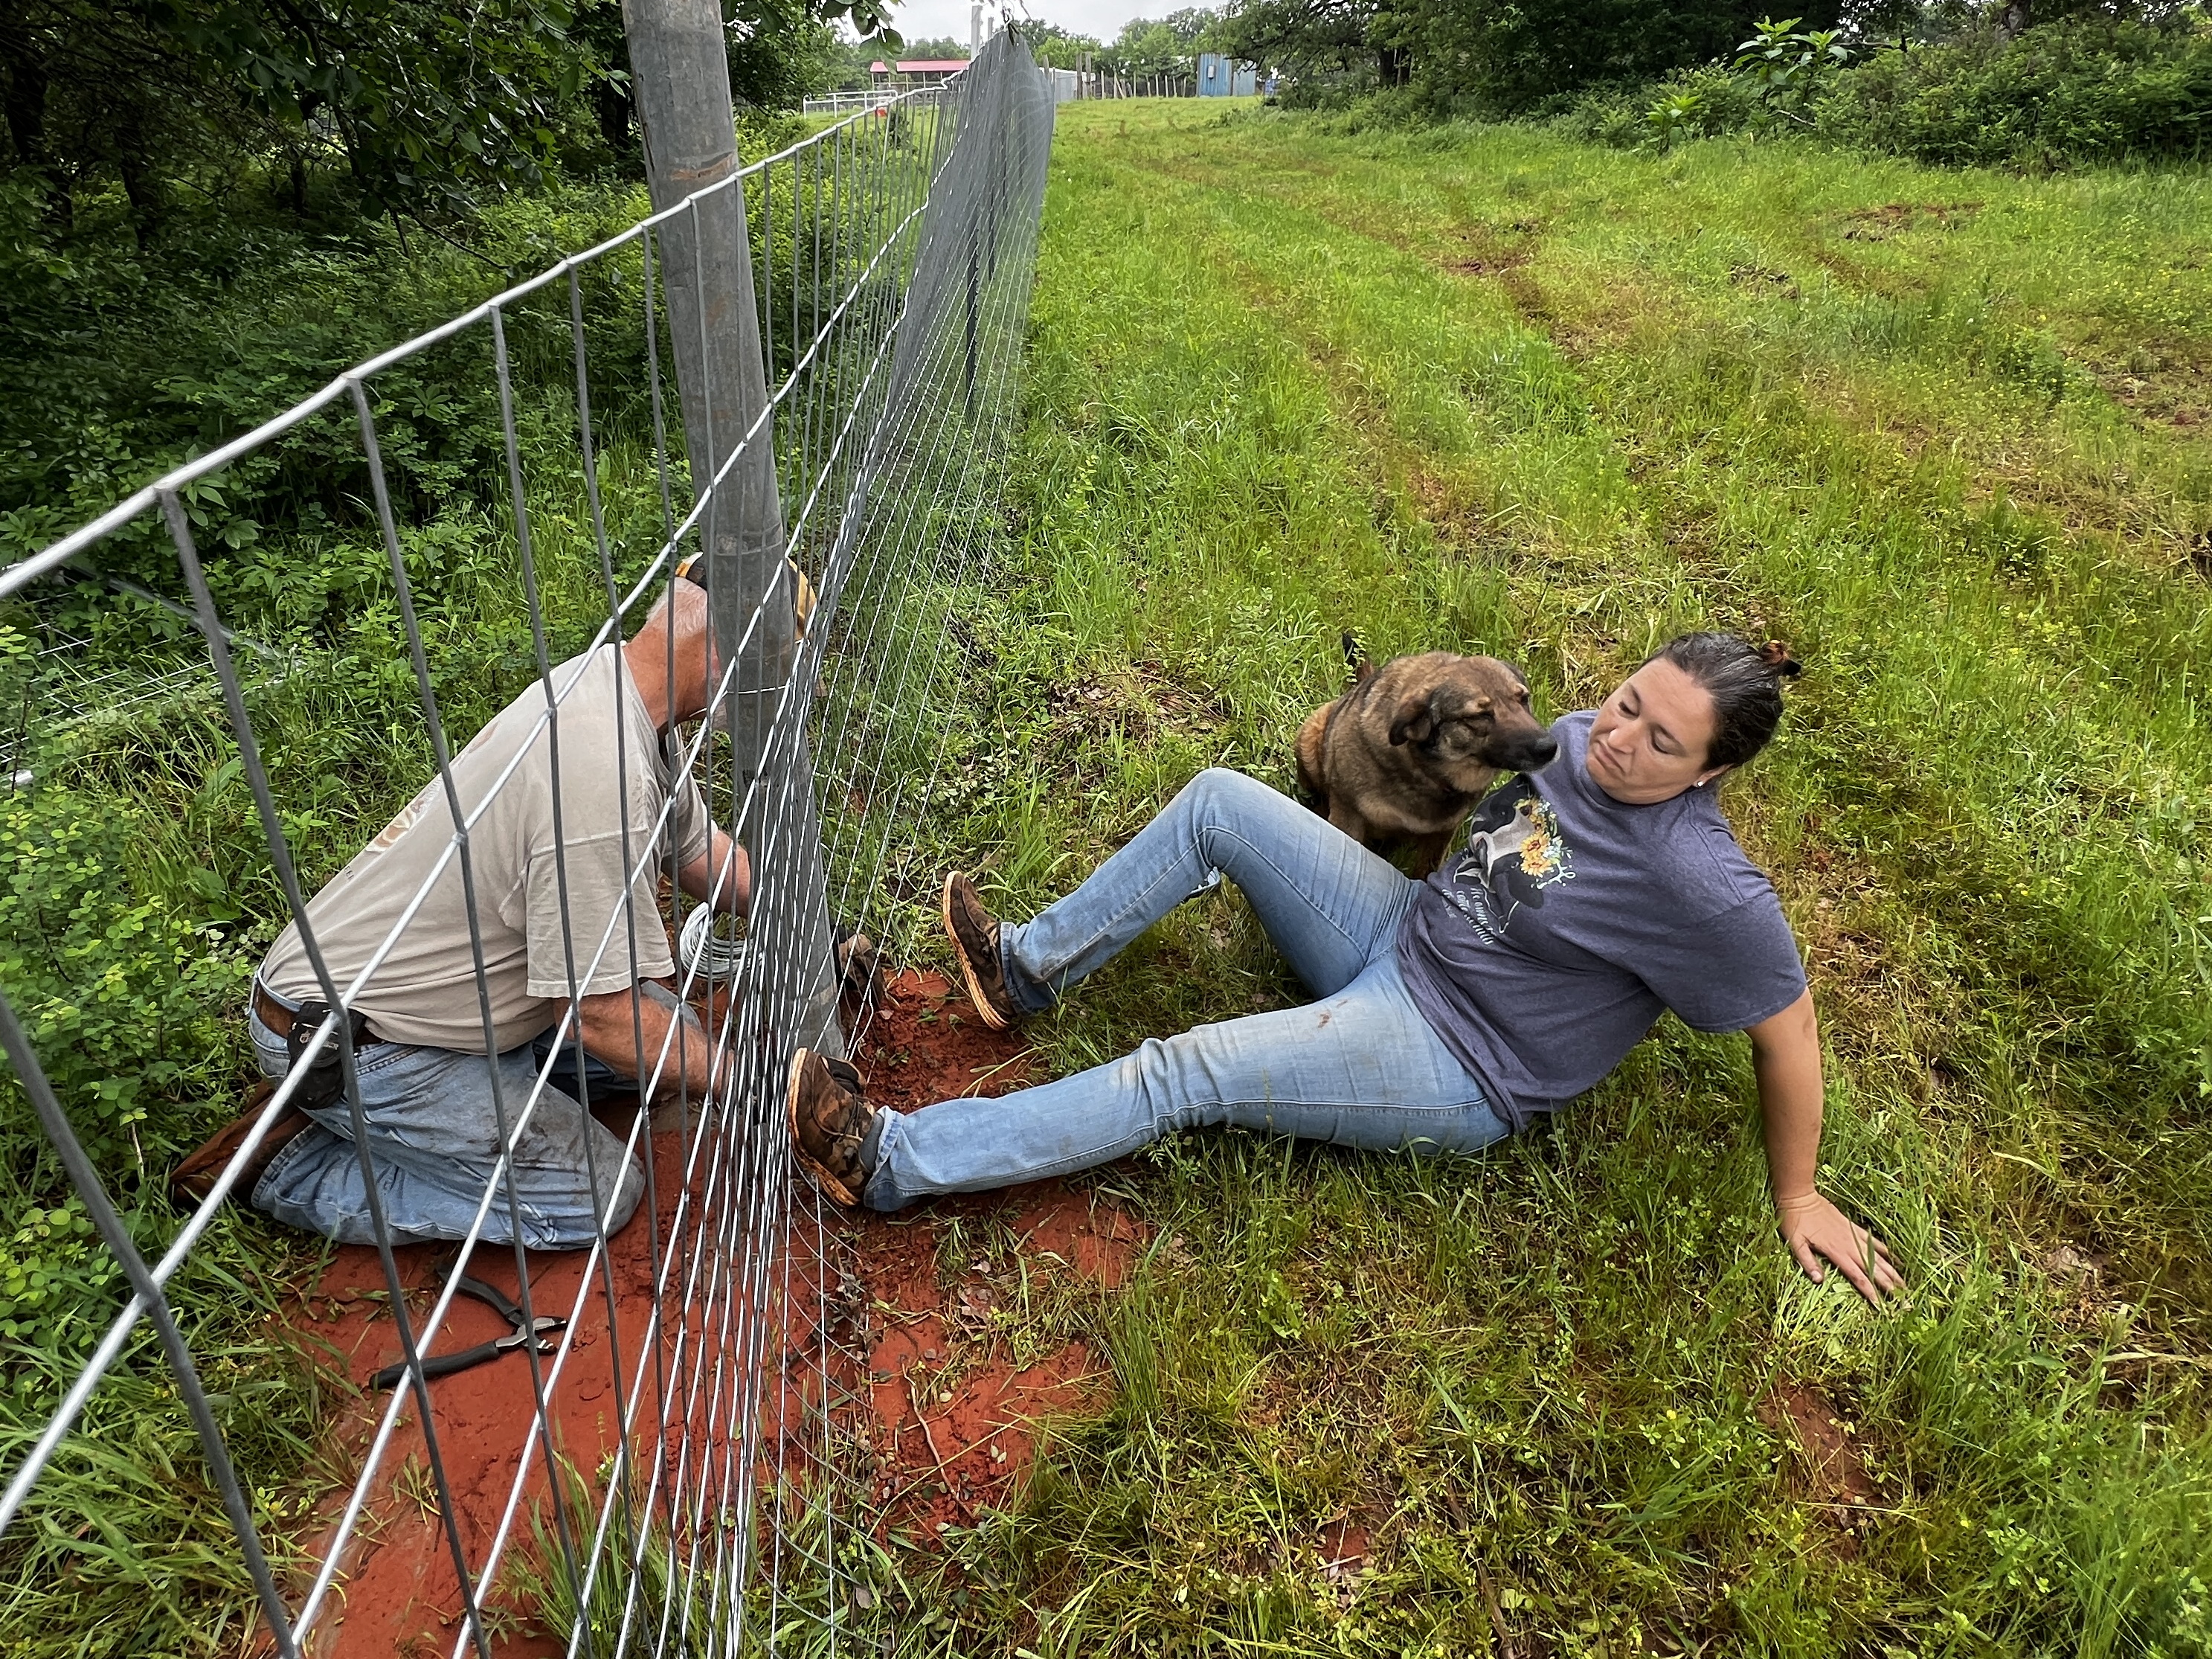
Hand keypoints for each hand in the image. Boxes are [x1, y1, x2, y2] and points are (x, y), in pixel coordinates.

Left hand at [1775, 1189, 1903, 1305]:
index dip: (1871, 1292)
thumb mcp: (1795, 1243)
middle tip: (1905, 1302)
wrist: (1800, 1196)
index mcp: (1836, 1252)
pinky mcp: (1853, 1227)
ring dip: (1893, 1272)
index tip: (1883, 1307)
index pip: (1858, 1277)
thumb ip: (1807, 1262)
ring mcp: (1853, 1235)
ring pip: (1879, 1257)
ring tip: (1905, 1286)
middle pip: (1875, 1270)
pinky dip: (1885, 1250)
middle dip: (1890, 1287)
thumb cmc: (1794, 1221)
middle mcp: (1849, 1245)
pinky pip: (1873, 1241)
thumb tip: (1818, 1281)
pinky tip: (1895, 1259)